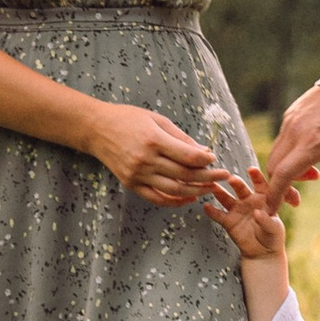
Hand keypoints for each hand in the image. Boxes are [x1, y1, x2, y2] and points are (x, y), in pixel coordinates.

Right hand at [87, 103, 221, 205]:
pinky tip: (190, 197)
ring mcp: (137, 174)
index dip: (206, 160)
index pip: (188, 156)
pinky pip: (157, 198)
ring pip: (174, 190)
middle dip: (208, 177)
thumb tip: (205, 152)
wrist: (96, 129)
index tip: (215, 159)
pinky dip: (175, 201)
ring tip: (210, 188)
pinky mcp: (130, 184)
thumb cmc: (129, 119)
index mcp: (154, 140)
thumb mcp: (157, 120)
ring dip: (196, 191)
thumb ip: (181, 138)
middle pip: (184, 175)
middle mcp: (145, 160)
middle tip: (223, 176)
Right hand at [200, 169, 286, 263]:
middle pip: (241, 188)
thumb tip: (257, 213)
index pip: (261, 185)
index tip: (251, 170)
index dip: (257, 177)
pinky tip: (206, 206)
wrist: (262, 252)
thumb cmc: (273, 237)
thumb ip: (267, 220)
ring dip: (220, 193)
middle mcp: (249, 200)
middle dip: (236, 182)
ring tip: (213, 187)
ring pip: (227, 199)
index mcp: (263, 199)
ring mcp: (237, 210)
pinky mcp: (228, 221)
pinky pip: (219, 215)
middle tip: (231, 179)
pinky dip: (212, 211)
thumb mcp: (274, 229)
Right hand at [266, 84, 319, 213]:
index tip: (271, 211)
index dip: (274, 196)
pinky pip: (282, 140)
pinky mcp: (291, 114)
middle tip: (298, 196)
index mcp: (314, 144)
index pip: (283, 175)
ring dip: (286, 170)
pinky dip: (288, 155)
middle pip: (274, 167)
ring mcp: (291, 120)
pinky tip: (309, 154)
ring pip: (276, 154)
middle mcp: (297, 131)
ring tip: (312, 172)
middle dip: (280, 187)